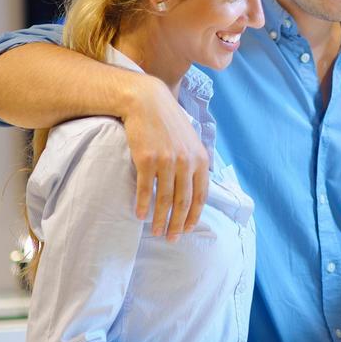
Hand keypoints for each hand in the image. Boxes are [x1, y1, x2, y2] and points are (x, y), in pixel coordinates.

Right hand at [122, 73, 208, 240]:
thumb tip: (197, 184)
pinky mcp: (146, 159)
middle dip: (178, 224)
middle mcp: (186, 162)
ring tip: (156, 233)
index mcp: (201, 159)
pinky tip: (140, 215)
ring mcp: (166, 161)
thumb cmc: (169, 122)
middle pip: (183, 201)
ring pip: (165, 199)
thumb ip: (195, 161)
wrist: (147, 102)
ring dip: (160, 219)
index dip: (194, 215)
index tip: (188, 229)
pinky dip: (142, 204)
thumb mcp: (190, 140)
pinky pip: (144, 189)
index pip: (201, 195)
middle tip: (172, 239)